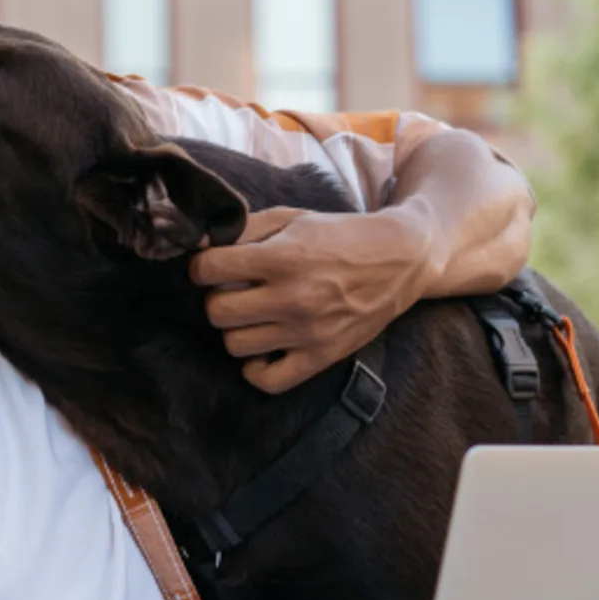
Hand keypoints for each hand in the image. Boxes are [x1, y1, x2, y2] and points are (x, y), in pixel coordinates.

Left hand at [189, 207, 437, 393]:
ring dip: (237, 328)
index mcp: (285, 257)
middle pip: (217, 312)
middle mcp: (293, 298)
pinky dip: (256, 368)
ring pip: (235, 345)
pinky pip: (267, 380)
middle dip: (217, 298)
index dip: (202, 266)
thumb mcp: (292, 219)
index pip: (210, 269)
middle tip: (234, 291)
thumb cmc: (340, 236)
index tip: (212, 266)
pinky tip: (264, 347)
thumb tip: (198, 244)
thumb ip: (243, 229)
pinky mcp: (321, 357)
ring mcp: (307, 332)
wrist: (400, 260)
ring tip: (254, 314)